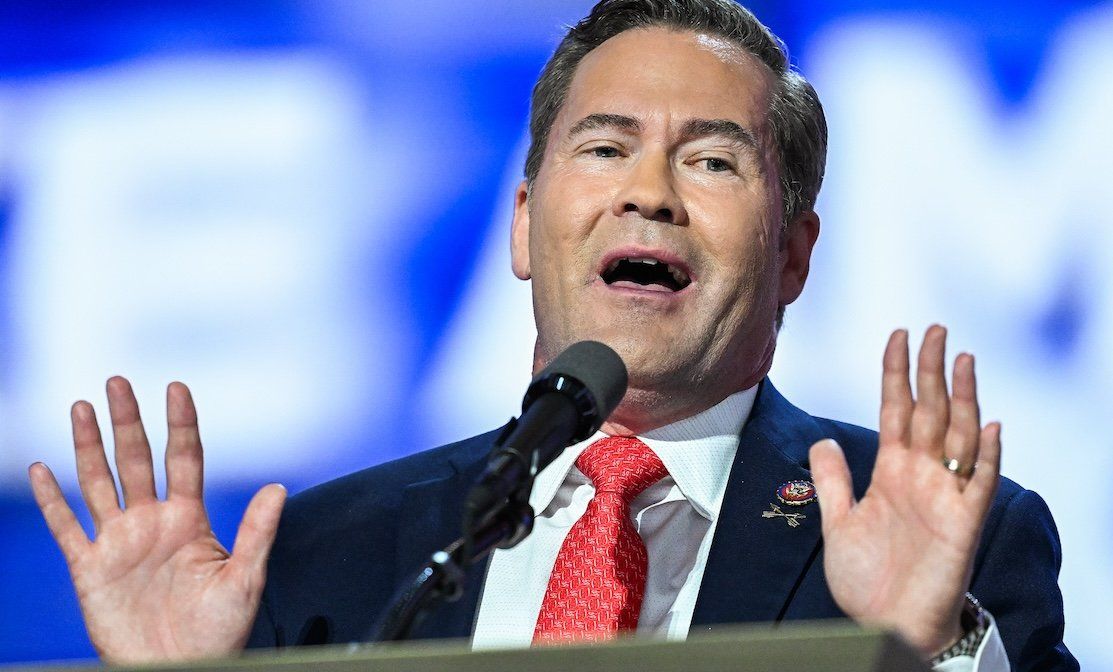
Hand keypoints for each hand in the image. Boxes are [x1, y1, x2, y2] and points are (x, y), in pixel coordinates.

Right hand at [28, 377, 285, 662]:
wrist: (180, 669)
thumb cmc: (219, 630)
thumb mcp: (245, 580)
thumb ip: (258, 533)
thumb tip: (278, 486)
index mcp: (189, 519)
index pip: (184, 458)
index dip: (180, 423)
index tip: (176, 387)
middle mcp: (152, 522)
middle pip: (136, 460)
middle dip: (127, 422)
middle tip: (117, 382)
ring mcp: (119, 542)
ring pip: (98, 483)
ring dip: (89, 446)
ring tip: (83, 407)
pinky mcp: (90, 568)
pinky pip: (67, 527)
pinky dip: (52, 500)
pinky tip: (42, 468)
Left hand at [809, 326, 1000, 655]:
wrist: (886, 623)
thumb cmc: (867, 577)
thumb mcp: (839, 522)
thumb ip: (834, 480)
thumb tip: (822, 439)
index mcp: (891, 470)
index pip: (895, 409)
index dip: (896, 372)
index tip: (898, 335)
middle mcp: (921, 475)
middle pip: (929, 411)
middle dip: (932, 370)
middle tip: (936, 329)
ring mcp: (945, 495)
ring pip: (958, 436)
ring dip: (964, 398)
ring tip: (964, 360)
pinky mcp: (963, 523)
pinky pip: (980, 484)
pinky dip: (987, 456)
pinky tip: (990, 426)